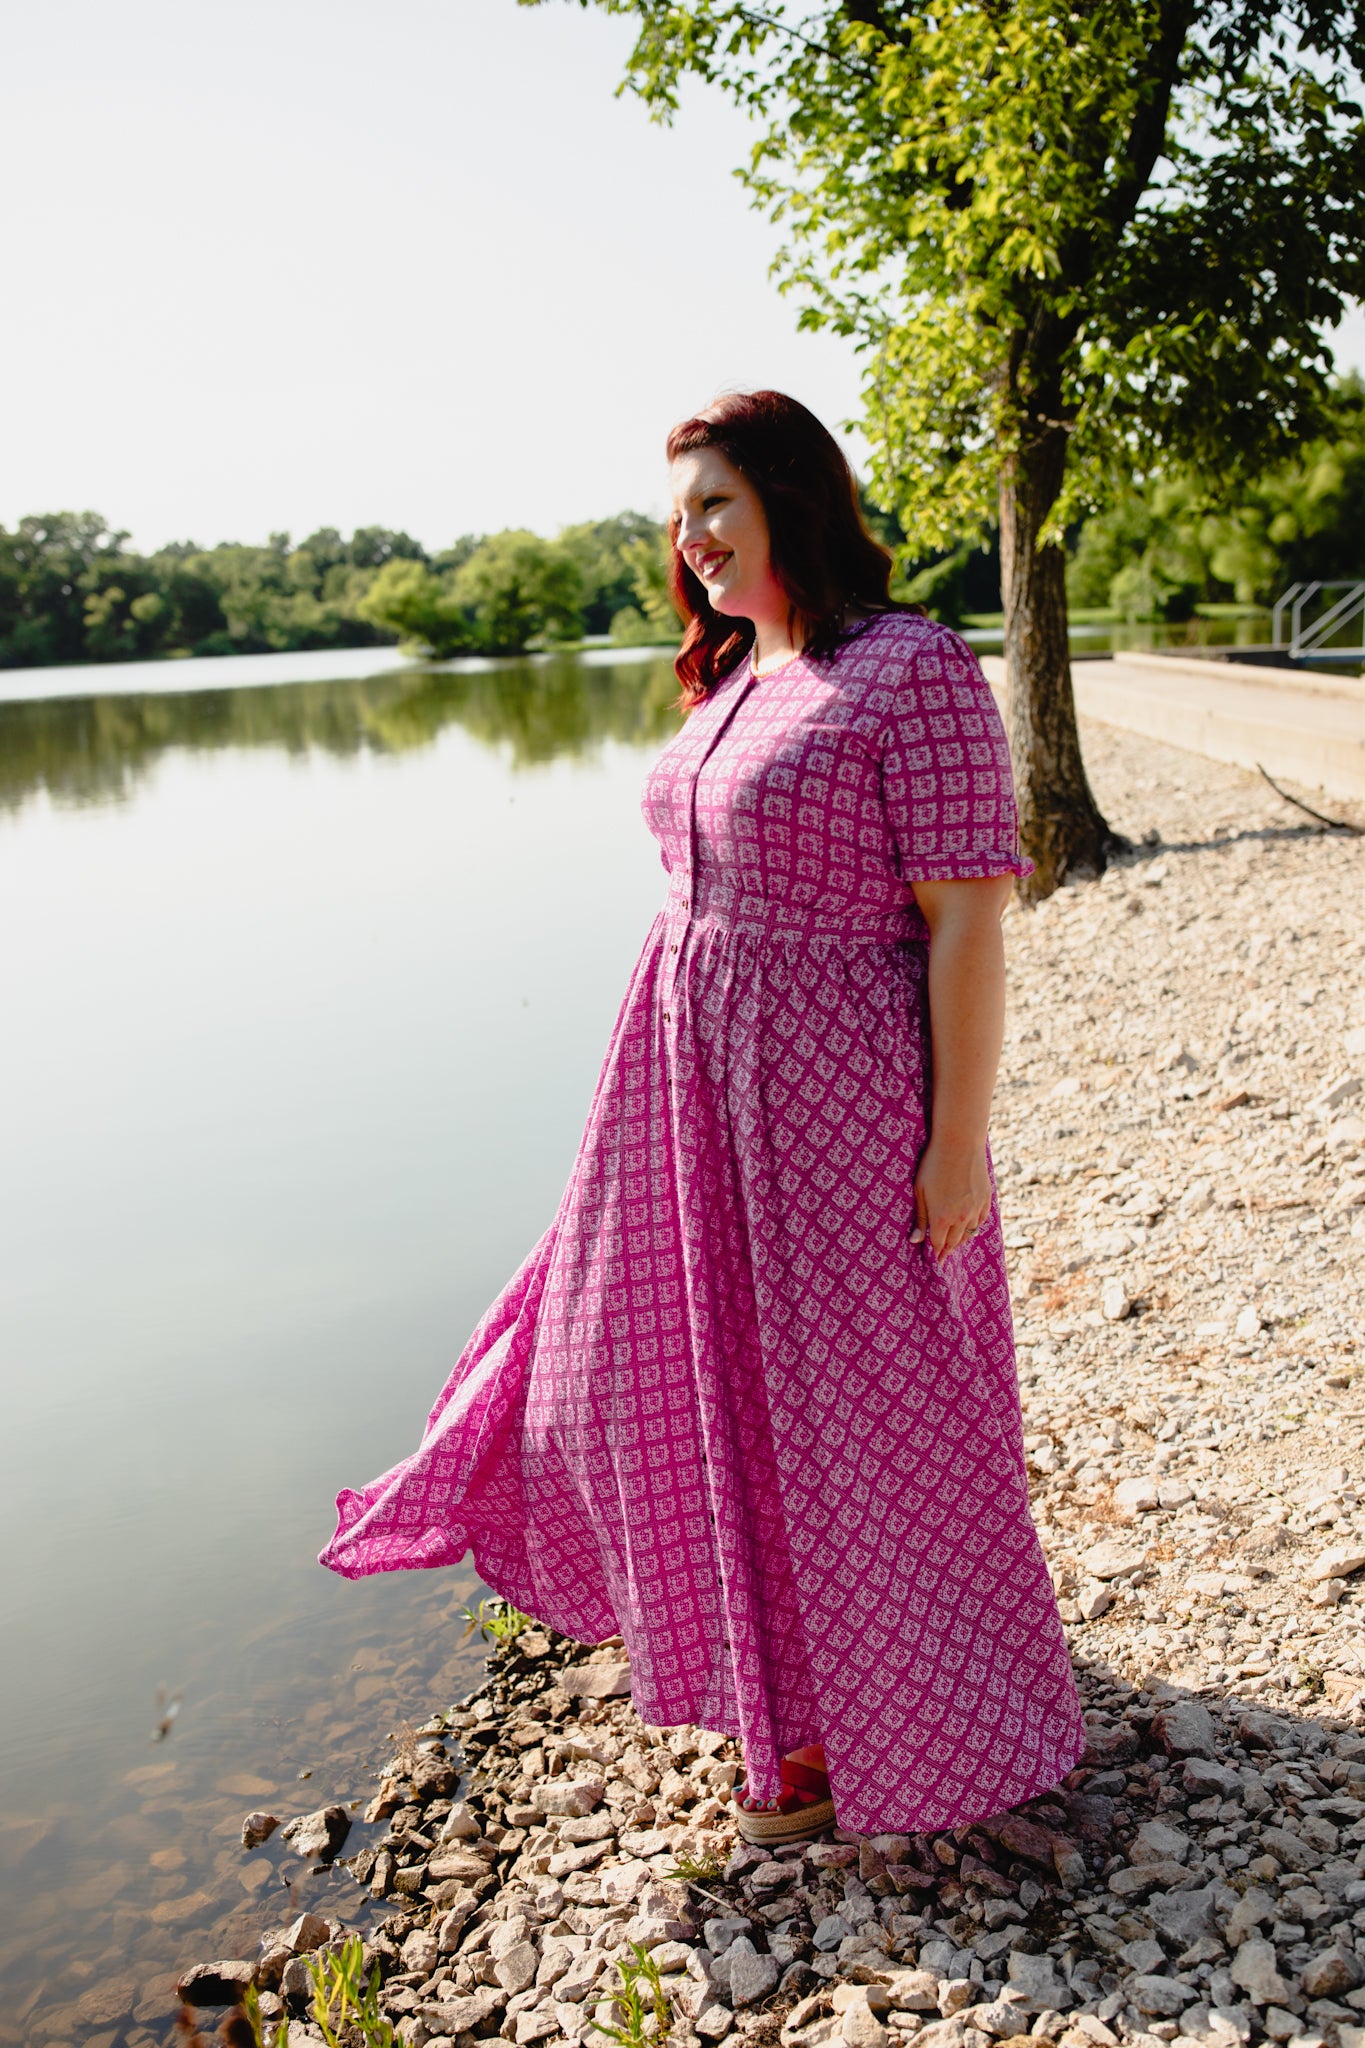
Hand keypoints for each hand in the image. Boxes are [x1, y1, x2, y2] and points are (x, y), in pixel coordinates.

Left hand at [911, 1136, 991, 1259]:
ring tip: (953, 1243)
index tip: (933, 1261)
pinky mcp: (986, 1199)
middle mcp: (962, 1218)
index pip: (938, 1244)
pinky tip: (968, 1227)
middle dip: (947, 1250)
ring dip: (960, 1240)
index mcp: (942, 1217)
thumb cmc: (933, 1164)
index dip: (935, 1254)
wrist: (960, 1143)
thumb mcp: (920, 1190)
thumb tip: (915, 1241)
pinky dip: (974, 1227)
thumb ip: (920, 1217)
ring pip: (969, 1233)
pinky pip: (981, 1221)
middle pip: (954, 1242)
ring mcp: (976, 1209)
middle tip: (942, 1257)